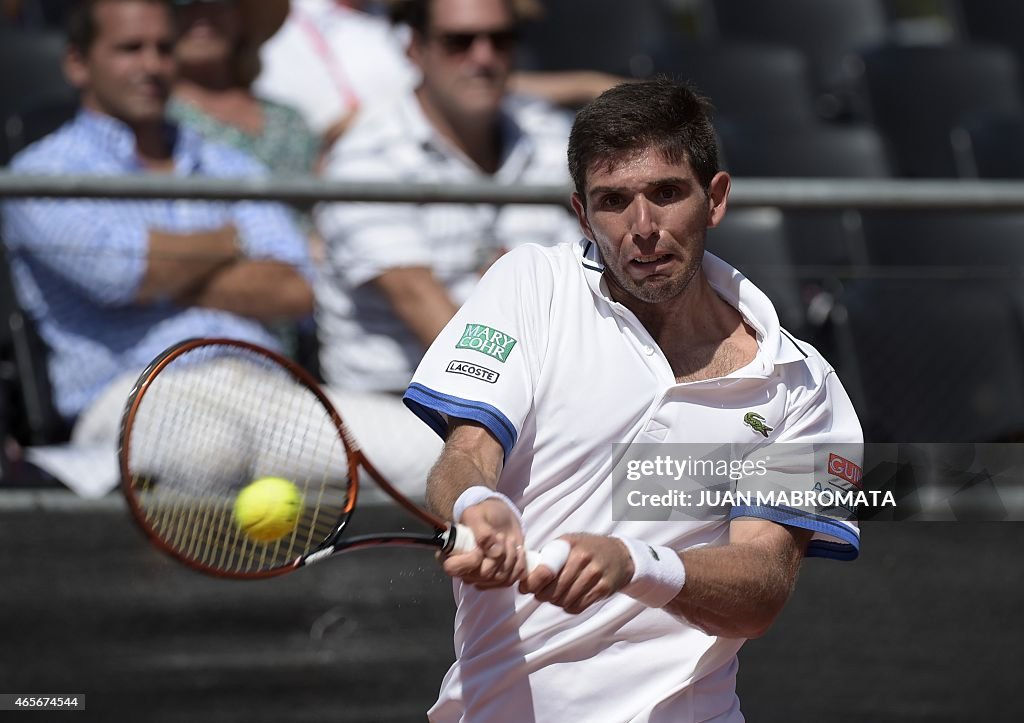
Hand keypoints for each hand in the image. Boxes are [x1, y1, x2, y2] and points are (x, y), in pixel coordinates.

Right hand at [441, 499, 525, 589]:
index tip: (480, 547)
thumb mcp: (478, 514)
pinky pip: (511, 580)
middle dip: (499, 554)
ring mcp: (483, 578)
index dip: (470, 560)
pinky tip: (517, 550)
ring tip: (509, 541)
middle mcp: (466, 570)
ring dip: (511, 556)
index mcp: (452, 553)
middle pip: (484, 575)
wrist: (502, 518)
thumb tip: (494, 551)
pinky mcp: (499, 580)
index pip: (453, 568)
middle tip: (501, 536)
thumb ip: (482, 531)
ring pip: (500, 578)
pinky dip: (519, 564)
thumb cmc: (485, 514)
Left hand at [519, 533, 633, 613]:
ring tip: (556, 596)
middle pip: (553, 590)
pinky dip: (569, 606)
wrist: (620, 554)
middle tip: (540, 594)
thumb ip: (548, 556)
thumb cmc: (587, 549)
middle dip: (542, 595)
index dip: (532, 583)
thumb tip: (525, 576)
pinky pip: (578, 606)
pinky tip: (570, 599)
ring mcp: (594, 574)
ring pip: (565, 600)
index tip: (526, 588)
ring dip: (556, 602)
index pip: (546, 570)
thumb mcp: (568, 543)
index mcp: (568, 546)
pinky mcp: (603, 588)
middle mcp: (582, 559)